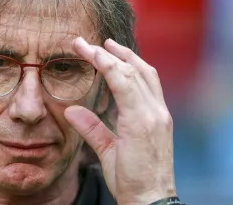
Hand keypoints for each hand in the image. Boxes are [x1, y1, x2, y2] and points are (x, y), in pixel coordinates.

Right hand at [65, 37, 175, 204]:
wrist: (154, 198)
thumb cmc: (130, 181)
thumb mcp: (106, 155)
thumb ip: (90, 129)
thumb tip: (69, 108)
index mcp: (140, 119)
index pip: (120, 77)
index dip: (100, 58)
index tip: (82, 45)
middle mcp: (155, 112)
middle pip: (134, 71)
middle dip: (112, 53)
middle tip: (91, 43)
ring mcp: (161, 114)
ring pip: (147, 75)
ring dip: (128, 57)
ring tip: (111, 46)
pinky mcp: (162, 118)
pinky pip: (152, 85)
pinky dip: (139, 70)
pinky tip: (129, 68)